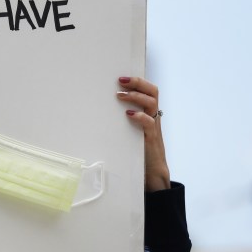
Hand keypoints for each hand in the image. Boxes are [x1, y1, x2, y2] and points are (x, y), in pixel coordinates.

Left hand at [117, 77, 169, 191]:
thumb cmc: (137, 151)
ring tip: (120, 95)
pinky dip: (140, 116)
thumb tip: (97, 112)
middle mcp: (153, 117)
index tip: (121, 78)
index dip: (138, 81)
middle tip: (121, 81)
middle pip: (153, 92)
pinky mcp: (152, 139)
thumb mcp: (128, 132)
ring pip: (152, 103)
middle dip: (137, 83)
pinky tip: (128, 114)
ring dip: (135, 97)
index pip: (149, 90)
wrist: (151, 173)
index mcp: (149, 113)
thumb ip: (120, 121)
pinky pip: (150, 123)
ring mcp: (154, 127)